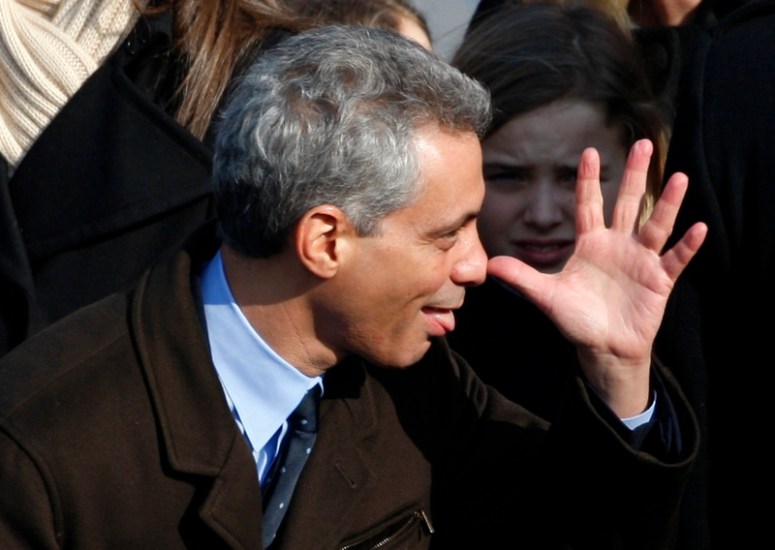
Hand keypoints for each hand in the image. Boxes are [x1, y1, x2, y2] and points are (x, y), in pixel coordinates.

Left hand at [487, 139, 706, 415]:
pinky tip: (698, 228)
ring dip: (667, 203)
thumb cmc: (577, 319)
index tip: (588, 151)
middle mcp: (617, 245)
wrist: (602, 348)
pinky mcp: (658, 280)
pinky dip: (686, 246)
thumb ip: (522, 278)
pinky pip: (675, 259)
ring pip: (655, 225)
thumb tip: (489, 266)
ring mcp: (640, 260)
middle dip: (634, 175)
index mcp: (591, 244)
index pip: (588, 205)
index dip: (588, 180)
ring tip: (678, 177)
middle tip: (642, 144)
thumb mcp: (547, 296)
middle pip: (627, 204)